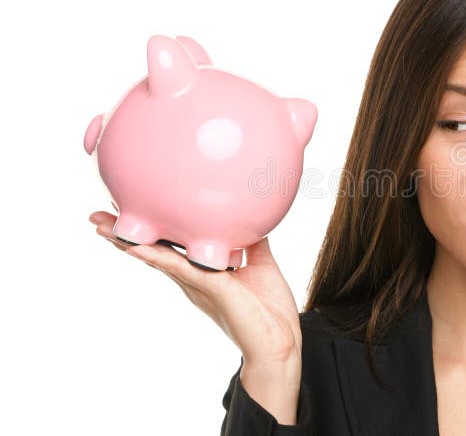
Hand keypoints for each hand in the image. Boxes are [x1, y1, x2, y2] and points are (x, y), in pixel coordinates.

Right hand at [89, 211, 301, 366]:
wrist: (281, 341)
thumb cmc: (269, 310)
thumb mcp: (260, 264)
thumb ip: (251, 241)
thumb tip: (252, 214)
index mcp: (201, 273)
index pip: (169, 248)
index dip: (150, 232)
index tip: (129, 211)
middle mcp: (192, 279)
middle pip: (153, 253)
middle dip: (125, 237)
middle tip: (97, 218)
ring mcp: (198, 284)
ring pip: (157, 259)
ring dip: (128, 243)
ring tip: (101, 227)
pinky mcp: (210, 287)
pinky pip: (179, 268)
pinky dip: (156, 256)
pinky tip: (136, 247)